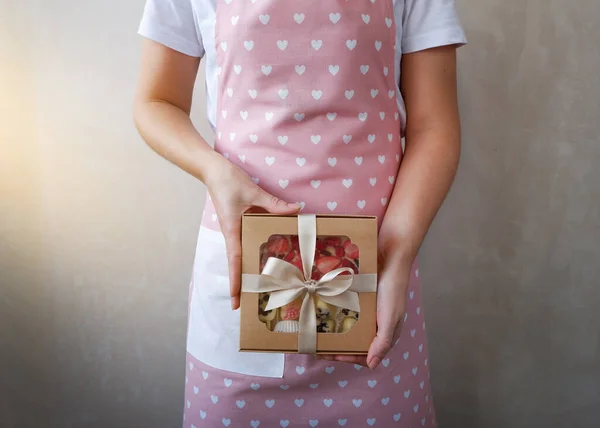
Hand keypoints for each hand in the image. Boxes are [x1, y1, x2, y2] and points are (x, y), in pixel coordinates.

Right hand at [205, 157, 300, 309]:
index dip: (235, 281)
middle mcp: (232, 233)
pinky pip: (245, 241)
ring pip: (241, 254)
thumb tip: (296, 211)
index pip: (234, 260)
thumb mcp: (253, 192)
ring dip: (245, 270)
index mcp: (232, 230)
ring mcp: (234, 229)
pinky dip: (251, 252)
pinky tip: (261, 258)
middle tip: (246, 304)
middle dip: (240, 283)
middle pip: (237, 263)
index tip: (235, 300)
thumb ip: (274, 204)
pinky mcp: (237, 223)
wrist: (213, 170)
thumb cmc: (228, 181)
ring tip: (255, 288)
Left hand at [318, 245, 411, 368]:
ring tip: (316, 329)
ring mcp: (366, 308)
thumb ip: (382, 341)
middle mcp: (375, 322)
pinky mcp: (359, 294)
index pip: (365, 354)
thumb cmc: (393, 287)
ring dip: (333, 329)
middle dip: (336, 345)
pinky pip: (344, 306)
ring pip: (347, 324)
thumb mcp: (390, 317)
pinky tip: (322, 310)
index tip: (329, 354)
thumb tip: (373, 365)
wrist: (391, 252)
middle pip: (353, 341)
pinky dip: (334, 310)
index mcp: (385, 332)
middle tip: (317, 344)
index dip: (347, 357)